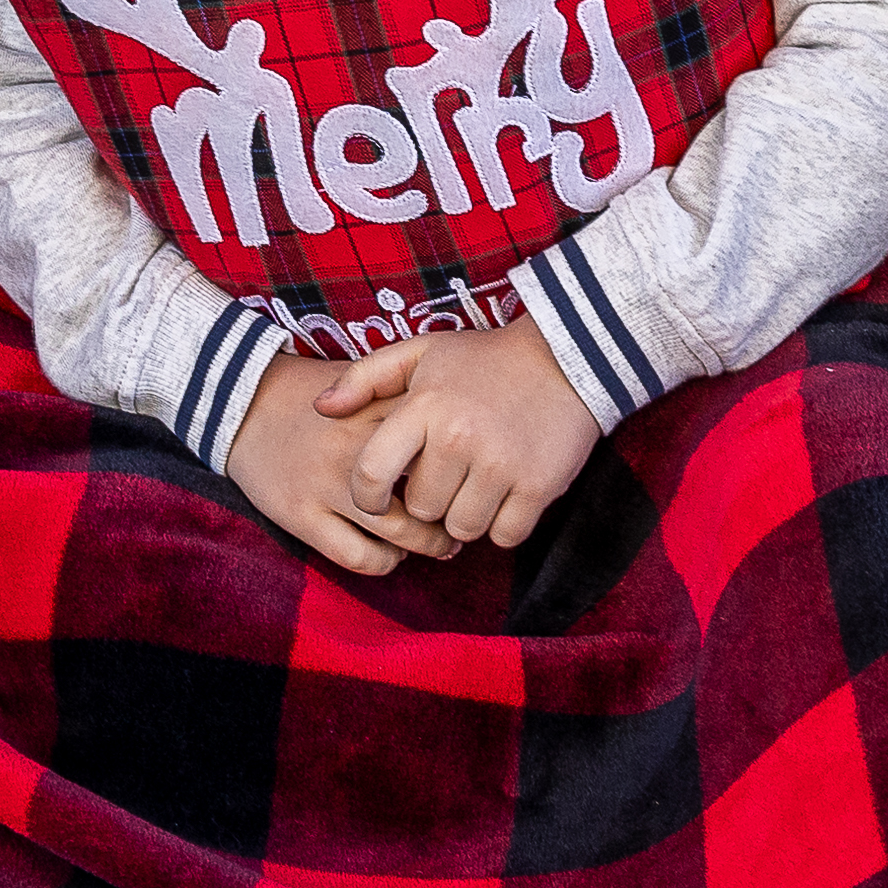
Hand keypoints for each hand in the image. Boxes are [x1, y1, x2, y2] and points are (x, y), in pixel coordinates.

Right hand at [222, 354, 461, 574]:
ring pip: (401, 532)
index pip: (441, 443)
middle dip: (455, 514)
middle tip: (463, 520)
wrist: (244, 404)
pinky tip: (390, 554)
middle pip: (431, 491)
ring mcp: (328, 484)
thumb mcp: (363, 383)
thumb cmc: (315, 397)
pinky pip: (358, 556)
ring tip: (440, 546)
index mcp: (376, 410)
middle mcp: (356, 447)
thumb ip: (407, 398)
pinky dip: (385, 563)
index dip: (467, 465)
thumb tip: (463, 428)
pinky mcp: (302, 515)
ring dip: (429, 545)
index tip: (476, 477)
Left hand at [313, 320, 599, 548]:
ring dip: (466, 516)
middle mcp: (459, 438)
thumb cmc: (485, 359)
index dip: (368, 496)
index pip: (371, 474)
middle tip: (447, 477)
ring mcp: (501, 464)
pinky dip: (504, 524)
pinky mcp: (538, 486)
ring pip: (461, 529)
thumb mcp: (423, 352)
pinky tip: (507, 494)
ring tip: (477, 484)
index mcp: (424, 407)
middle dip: (429, 500)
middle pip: (421, 510)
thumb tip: (320, 408)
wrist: (567, 355)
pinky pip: (504, 536)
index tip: (379, 496)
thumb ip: (366, 377)